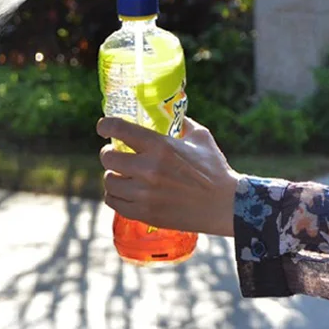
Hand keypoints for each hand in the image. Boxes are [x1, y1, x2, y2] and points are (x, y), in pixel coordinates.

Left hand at [97, 116, 240, 237]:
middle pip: (108, 158)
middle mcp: (148, 169)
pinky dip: (115, 196)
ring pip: (109, 182)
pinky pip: (114, 203)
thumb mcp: (201, 138)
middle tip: (114, 154)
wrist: (224, 206)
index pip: (119, 129)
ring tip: (120, 175)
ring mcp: (145, 193)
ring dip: (112, 176)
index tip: (103, 127)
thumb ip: (184, 124)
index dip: (106, 125)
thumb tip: (173, 115)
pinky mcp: (145, 213)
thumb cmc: (215, 170)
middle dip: (108, 153)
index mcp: (160, 146)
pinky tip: (123, 192)